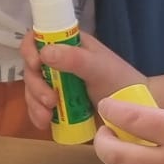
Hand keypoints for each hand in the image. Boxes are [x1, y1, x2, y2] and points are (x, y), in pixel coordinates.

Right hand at [20, 31, 143, 130]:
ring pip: (32, 89)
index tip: (36, 65)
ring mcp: (56, 84)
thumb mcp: (99, 67)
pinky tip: (44, 124)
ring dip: (34, 103)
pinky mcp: (57, 104)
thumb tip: (44, 53)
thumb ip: (75, 59)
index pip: (38, 39)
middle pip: (31, 68)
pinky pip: (37, 106)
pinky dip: (37, 115)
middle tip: (50, 101)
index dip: (30, 49)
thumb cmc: (120, 81)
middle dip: (35, 86)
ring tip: (48, 117)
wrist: (134, 110)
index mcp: (68, 45)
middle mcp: (58, 62)